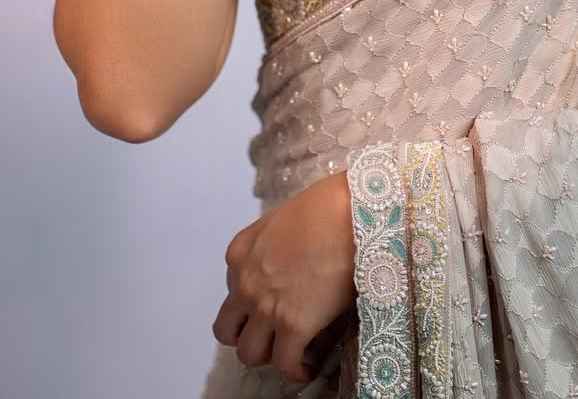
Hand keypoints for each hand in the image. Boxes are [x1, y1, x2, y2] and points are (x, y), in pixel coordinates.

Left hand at [212, 170, 357, 384]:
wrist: (350, 212)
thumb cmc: (326, 206)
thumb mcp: (282, 221)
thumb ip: (272, 248)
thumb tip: (290, 265)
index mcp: (239, 254)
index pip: (231, 292)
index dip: (250, 303)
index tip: (269, 307)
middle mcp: (244, 284)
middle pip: (228, 330)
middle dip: (247, 335)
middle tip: (270, 334)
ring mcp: (266, 308)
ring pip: (249, 354)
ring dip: (267, 355)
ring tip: (289, 350)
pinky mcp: (293, 326)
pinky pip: (285, 364)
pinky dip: (295, 370)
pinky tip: (307, 367)